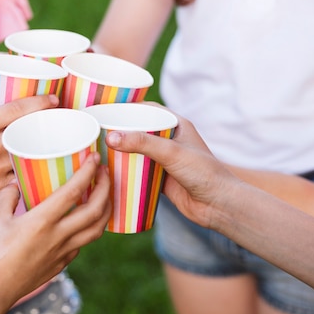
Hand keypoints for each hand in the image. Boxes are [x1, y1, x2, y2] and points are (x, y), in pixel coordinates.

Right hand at [0, 85, 58, 202]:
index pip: (17, 110)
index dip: (40, 102)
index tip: (54, 99)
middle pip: (28, 132)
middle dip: (47, 124)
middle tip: (58, 118)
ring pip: (29, 155)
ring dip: (43, 147)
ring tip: (55, 139)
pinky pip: (22, 175)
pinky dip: (32, 168)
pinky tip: (43, 162)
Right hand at [0, 153, 110, 313]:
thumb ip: (6, 196)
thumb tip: (15, 184)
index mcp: (41, 221)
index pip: (73, 192)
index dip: (88, 172)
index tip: (95, 158)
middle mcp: (58, 236)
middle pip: (95, 210)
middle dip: (106, 187)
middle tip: (105, 171)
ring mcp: (63, 252)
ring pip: (97, 229)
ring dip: (106, 209)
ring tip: (104, 194)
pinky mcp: (62, 263)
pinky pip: (84, 243)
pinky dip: (91, 228)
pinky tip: (85, 220)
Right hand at [106, 111, 238, 229]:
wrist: (218, 206)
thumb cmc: (203, 173)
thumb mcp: (172, 153)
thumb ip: (142, 143)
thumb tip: (111, 137)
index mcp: (177, 125)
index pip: (148, 109)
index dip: (127, 107)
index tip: (105, 109)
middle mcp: (170, 140)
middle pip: (138, 130)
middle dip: (119, 131)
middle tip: (94, 131)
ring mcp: (165, 160)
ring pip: (137, 152)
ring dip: (120, 152)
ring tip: (96, 150)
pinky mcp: (161, 178)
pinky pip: (139, 172)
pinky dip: (126, 171)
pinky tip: (109, 172)